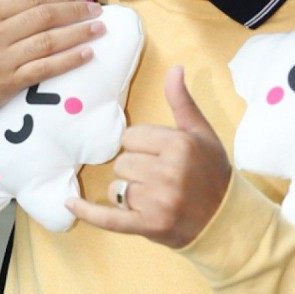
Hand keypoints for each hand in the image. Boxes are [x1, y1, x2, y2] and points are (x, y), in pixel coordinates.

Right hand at [0, 0, 104, 124]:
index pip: (31, 0)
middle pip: (43, 18)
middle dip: (74, 12)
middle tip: (97, 10)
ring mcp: (3, 60)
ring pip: (48, 42)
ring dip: (78, 34)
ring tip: (98, 29)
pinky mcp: (10, 83)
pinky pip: (45, 69)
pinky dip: (68, 60)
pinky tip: (86, 54)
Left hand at [67, 65, 230, 246]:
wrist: (225, 219)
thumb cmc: (212, 172)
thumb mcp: (201, 133)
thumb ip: (182, 102)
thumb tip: (174, 68)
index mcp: (179, 145)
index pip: (131, 138)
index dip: (140, 146)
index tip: (159, 156)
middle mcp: (168, 172)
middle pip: (122, 162)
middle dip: (134, 170)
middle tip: (159, 179)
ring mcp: (157, 201)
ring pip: (116, 187)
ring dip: (127, 193)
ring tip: (153, 198)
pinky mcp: (148, 225)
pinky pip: (108, 218)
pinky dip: (87, 211)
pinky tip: (69, 203)